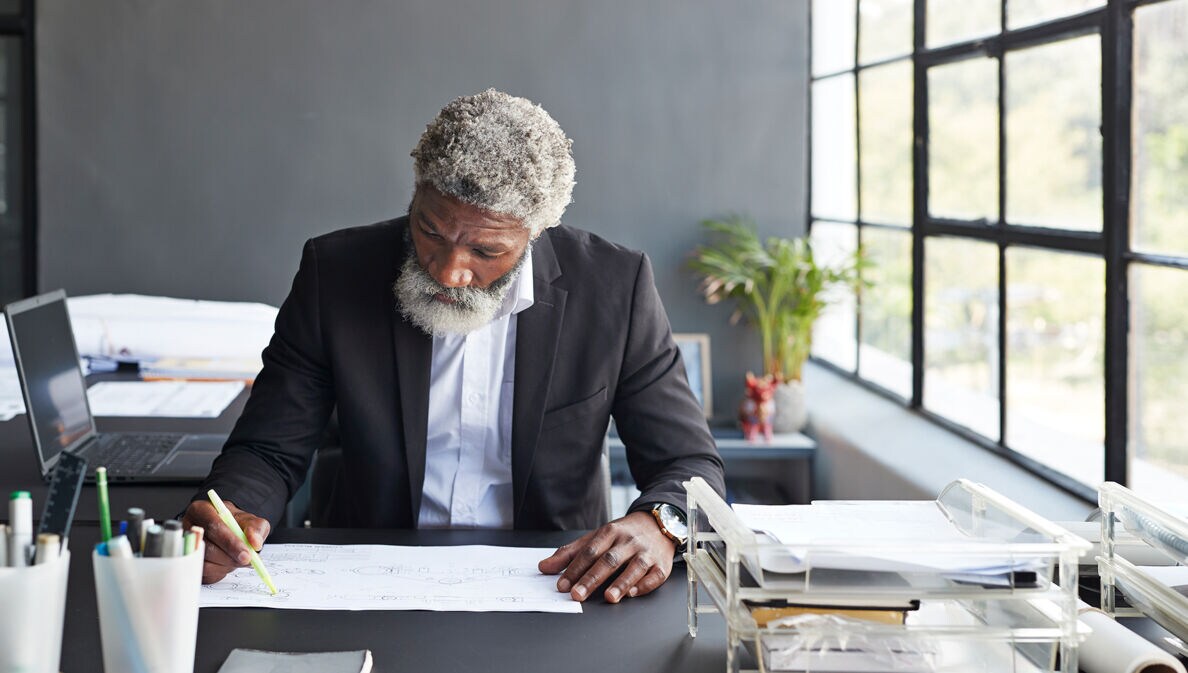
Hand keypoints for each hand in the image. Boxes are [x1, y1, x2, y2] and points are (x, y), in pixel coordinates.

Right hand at [181, 499, 270, 583]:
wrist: (228, 531)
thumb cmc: (235, 524)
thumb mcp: (249, 520)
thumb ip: (256, 528)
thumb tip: (255, 543)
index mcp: (201, 510)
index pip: (213, 526)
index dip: (230, 542)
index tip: (246, 553)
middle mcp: (189, 528)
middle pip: (207, 547)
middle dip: (229, 556)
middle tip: (246, 560)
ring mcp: (186, 546)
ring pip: (205, 562)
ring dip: (225, 565)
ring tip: (237, 559)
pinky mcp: (188, 563)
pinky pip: (203, 573)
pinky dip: (219, 571)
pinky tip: (227, 563)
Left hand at [538, 511, 675, 603]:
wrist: (658, 523)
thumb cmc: (623, 535)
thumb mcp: (596, 537)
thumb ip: (570, 553)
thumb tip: (544, 567)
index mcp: (610, 532)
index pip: (590, 551)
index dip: (575, 568)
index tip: (562, 585)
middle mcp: (628, 541)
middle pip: (609, 560)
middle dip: (592, 578)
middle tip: (578, 594)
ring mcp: (646, 552)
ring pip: (634, 567)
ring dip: (621, 583)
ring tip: (608, 597)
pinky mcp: (662, 564)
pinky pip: (655, 575)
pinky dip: (645, 585)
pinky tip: (633, 593)